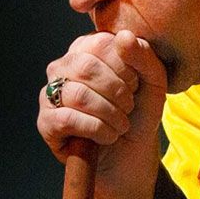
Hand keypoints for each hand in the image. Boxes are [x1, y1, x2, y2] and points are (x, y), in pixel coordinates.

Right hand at [38, 29, 167, 198]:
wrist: (131, 162)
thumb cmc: (139, 118)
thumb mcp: (153, 84)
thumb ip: (144, 56)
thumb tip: (123, 36)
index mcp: (86, 50)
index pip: (101, 43)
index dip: (126, 68)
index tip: (136, 87)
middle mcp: (63, 67)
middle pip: (86, 66)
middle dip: (117, 92)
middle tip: (128, 109)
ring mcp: (50, 95)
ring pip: (77, 94)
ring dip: (110, 114)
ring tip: (120, 126)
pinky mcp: (46, 123)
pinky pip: (67, 118)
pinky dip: (96, 129)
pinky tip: (106, 137)